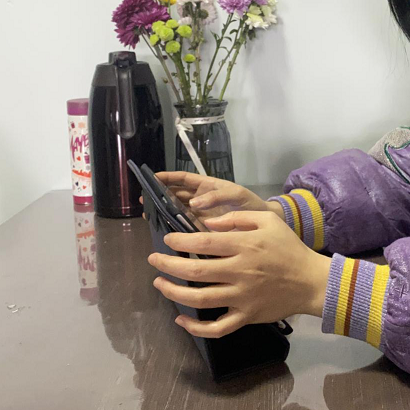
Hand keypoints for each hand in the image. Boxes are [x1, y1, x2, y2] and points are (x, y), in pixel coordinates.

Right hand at [139, 171, 284, 221]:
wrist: (265, 226)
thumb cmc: (251, 204)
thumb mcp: (237, 195)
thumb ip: (217, 196)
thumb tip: (194, 203)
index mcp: (207, 186)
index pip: (184, 179)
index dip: (168, 177)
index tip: (152, 177)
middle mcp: (201, 200)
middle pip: (176, 195)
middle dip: (160, 195)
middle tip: (144, 200)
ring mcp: (200, 215)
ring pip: (177, 211)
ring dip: (163, 212)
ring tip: (148, 216)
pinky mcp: (202, 231)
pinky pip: (185, 228)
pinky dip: (174, 229)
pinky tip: (163, 232)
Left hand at [147, 210, 331, 337]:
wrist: (311, 281)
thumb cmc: (287, 247)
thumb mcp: (267, 220)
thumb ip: (236, 218)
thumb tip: (206, 222)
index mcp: (244, 245)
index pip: (203, 241)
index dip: (180, 240)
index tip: (167, 239)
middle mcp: (239, 272)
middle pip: (195, 270)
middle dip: (168, 264)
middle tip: (153, 259)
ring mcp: (241, 297)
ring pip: (200, 299)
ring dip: (173, 292)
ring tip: (159, 283)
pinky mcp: (245, 317)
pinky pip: (216, 328)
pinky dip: (195, 327)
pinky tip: (180, 319)